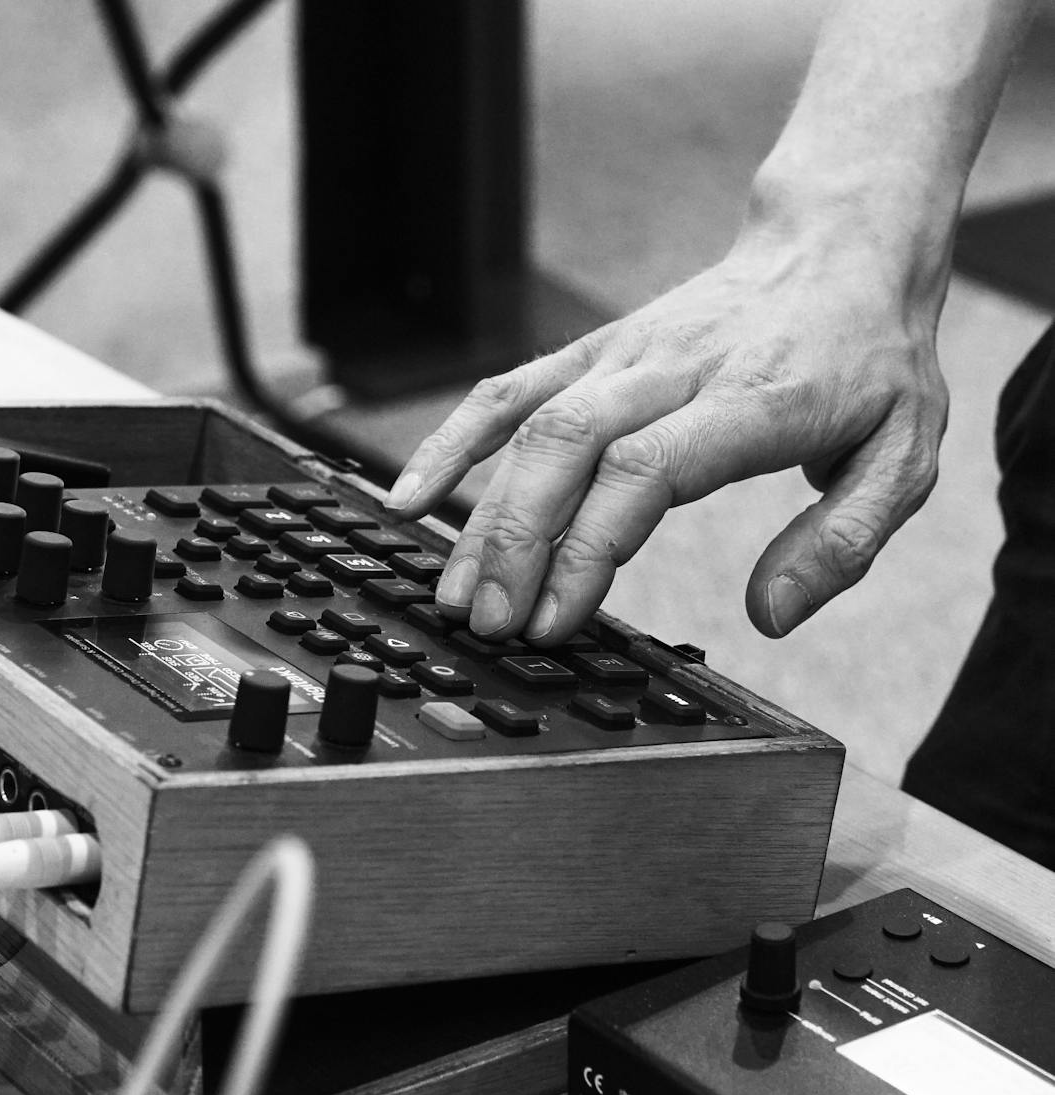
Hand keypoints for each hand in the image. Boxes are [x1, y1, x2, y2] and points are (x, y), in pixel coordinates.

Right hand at [383, 226, 948, 641]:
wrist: (836, 250)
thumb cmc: (871, 362)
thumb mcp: (905, 457)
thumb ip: (841, 541)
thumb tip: (769, 616)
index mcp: (752, 399)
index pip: (645, 470)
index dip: (587, 547)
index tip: (556, 620)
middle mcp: (671, 370)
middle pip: (566, 447)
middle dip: (515, 543)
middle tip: (489, 624)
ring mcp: (620, 354)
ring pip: (527, 424)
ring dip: (480, 511)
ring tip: (452, 592)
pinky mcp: (589, 351)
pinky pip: (506, 390)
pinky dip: (451, 442)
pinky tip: (409, 498)